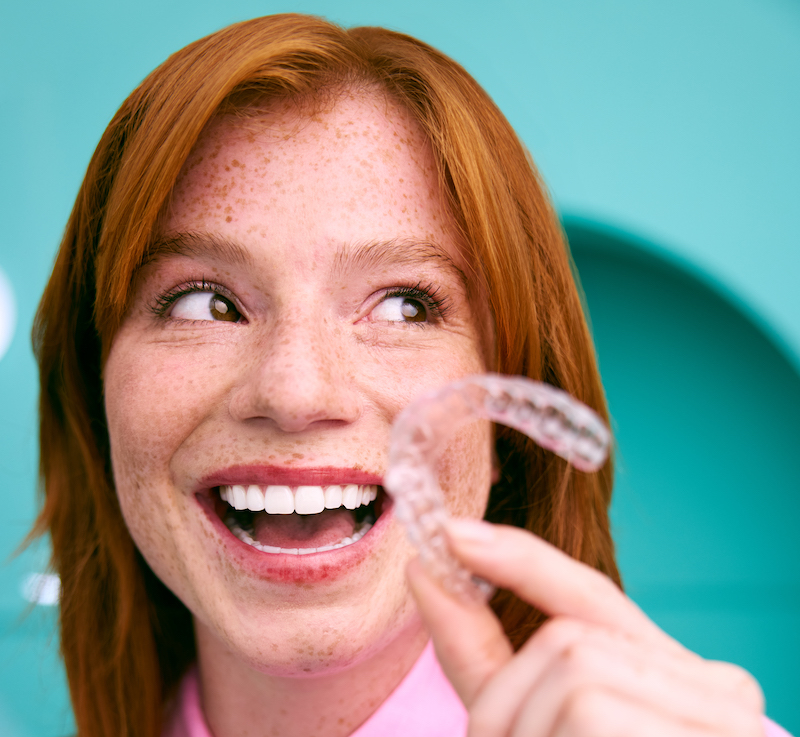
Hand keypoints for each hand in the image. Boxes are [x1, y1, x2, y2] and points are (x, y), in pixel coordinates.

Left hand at [407, 519, 764, 736]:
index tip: (451, 533)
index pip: (594, 598)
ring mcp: (723, 721)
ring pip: (574, 668)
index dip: (522, 561)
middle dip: (506, 699)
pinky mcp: (712, 735)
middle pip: (570, 639)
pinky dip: (543, 735)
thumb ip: (489, 662)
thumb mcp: (542, 734)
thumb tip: (426, 573)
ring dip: (520, 725)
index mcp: (676, 684)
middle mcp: (718, 691)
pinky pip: (588, 707)